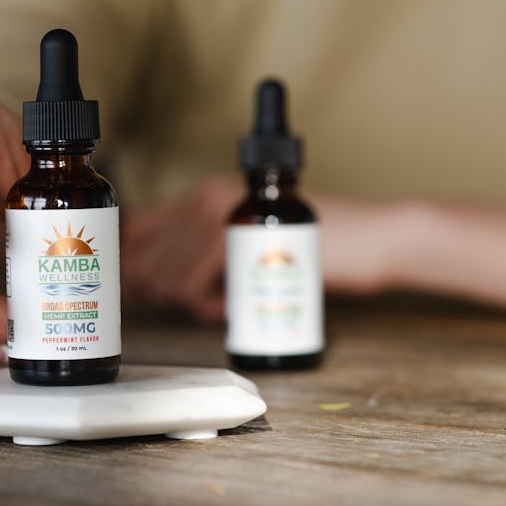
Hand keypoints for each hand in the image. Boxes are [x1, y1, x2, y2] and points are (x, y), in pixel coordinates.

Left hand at [121, 182, 399, 324]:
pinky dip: (205, 308)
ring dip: (185, 304)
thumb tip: (161, 288)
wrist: (372, 241)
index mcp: (204, 196)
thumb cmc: (317, 252)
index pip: (137, 230)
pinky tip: (232, 308)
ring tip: (222, 308)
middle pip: (143, 257)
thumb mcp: (252, 251)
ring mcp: (219, 212)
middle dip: (157, 295)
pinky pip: (191, 284)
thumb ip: (211, 260)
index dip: (133, 269)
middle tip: (194, 309)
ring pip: (164, 275)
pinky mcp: (236, 235)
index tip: (150, 298)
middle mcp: (205, 197)